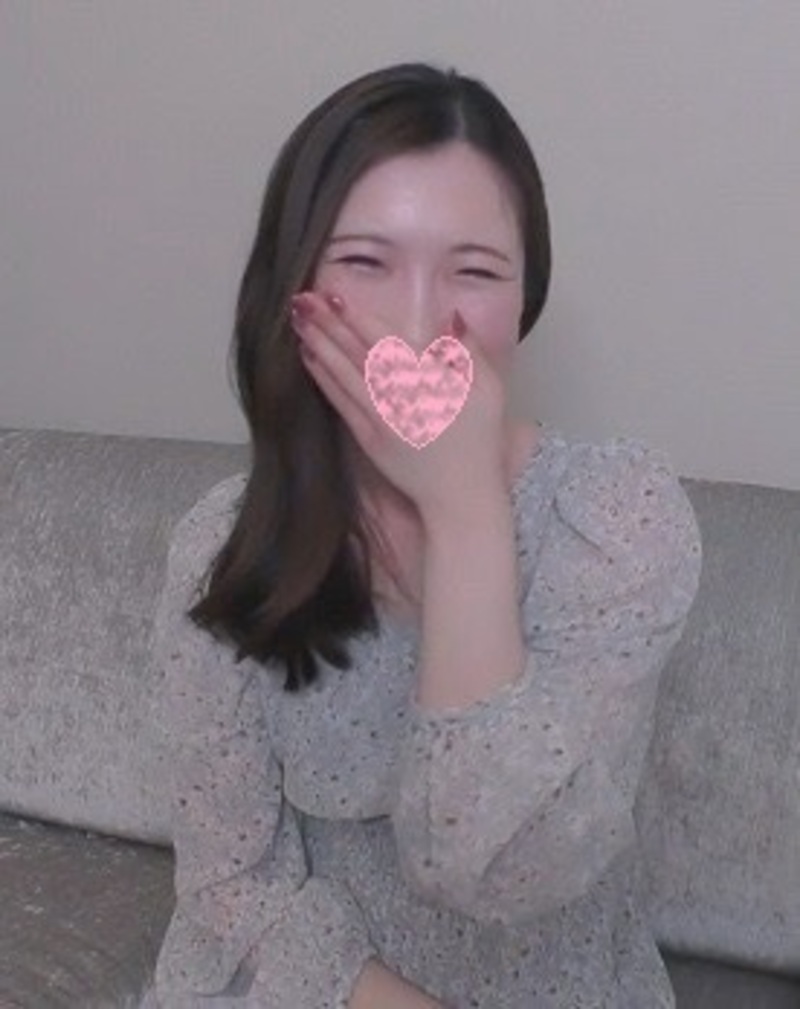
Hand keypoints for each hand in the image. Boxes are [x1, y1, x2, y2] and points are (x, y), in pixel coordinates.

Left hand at [291, 289, 507, 522]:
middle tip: (302, 299)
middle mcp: (399, 397)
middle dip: (328, 324)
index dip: (357, 317)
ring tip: (298, 320)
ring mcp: (380, 419)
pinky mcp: (369, 439)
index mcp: (428, 381)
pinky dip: (324, 379)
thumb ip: (467, 351)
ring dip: (319, 345)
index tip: (335, 296)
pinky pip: (341, 403)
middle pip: (357, 353)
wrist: (461, 495)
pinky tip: (310, 359)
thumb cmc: (479, 442)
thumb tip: (451, 318)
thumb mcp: (490, 390)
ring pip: (344, 374)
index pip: (385, 341)